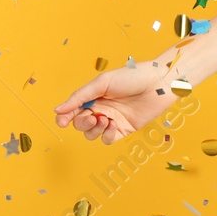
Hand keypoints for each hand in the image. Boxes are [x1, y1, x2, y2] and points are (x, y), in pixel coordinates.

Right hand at [54, 61, 178, 144]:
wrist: (159, 83)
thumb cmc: (133, 76)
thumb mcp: (103, 82)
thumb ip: (80, 97)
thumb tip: (58, 110)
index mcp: (94, 95)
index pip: (73, 110)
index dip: (65, 117)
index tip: (62, 121)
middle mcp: (101, 108)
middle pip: (80, 124)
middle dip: (81, 123)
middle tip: (92, 117)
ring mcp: (112, 119)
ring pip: (92, 134)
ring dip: (93, 130)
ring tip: (104, 120)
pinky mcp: (124, 129)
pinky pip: (108, 139)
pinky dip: (106, 135)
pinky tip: (112, 124)